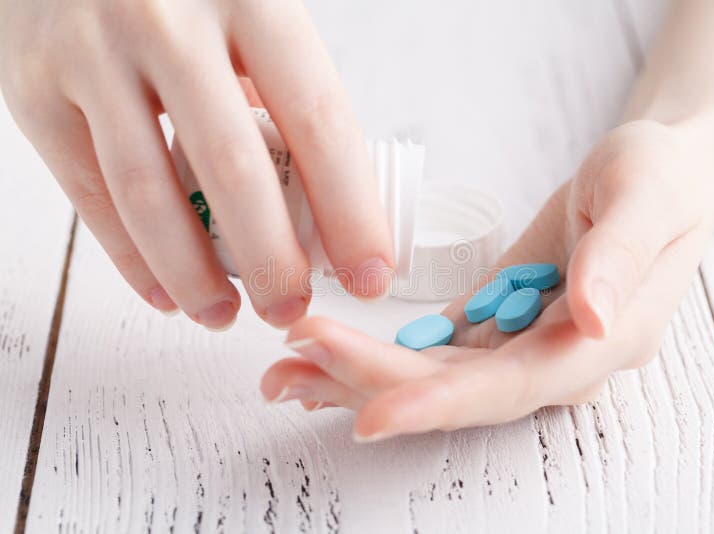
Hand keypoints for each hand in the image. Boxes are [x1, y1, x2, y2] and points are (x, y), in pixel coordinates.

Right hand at [0, 0, 392, 329]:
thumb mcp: (246, 11)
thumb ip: (278, 92)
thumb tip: (321, 202)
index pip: (318, 122)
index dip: (351, 212)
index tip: (369, 274)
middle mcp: (169, 22)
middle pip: (234, 170)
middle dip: (272, 261)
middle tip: (290, 308)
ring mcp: (93, 53)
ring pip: (151, 194)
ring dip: (195, 275)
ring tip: (225, 315)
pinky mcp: (35, 89)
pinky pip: (91, 195)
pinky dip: (133, 259)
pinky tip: (167, 292)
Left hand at [260, 120, 713, 440]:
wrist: (654, 179)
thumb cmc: (660, 179)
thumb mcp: (647, 197)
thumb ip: (620, 256)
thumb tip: (592, 317)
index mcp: (598, 342)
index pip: (511, 388)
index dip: (438, 405)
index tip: (369, 417)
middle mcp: (554, 360)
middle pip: (454, 390)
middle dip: (372, 380)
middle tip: (292, 363)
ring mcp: (522, 346)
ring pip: (433, 378)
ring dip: (359, 375)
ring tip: (285, 370)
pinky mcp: (495, 324)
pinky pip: (432, 352)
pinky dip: (378, 355)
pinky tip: (327, 354)